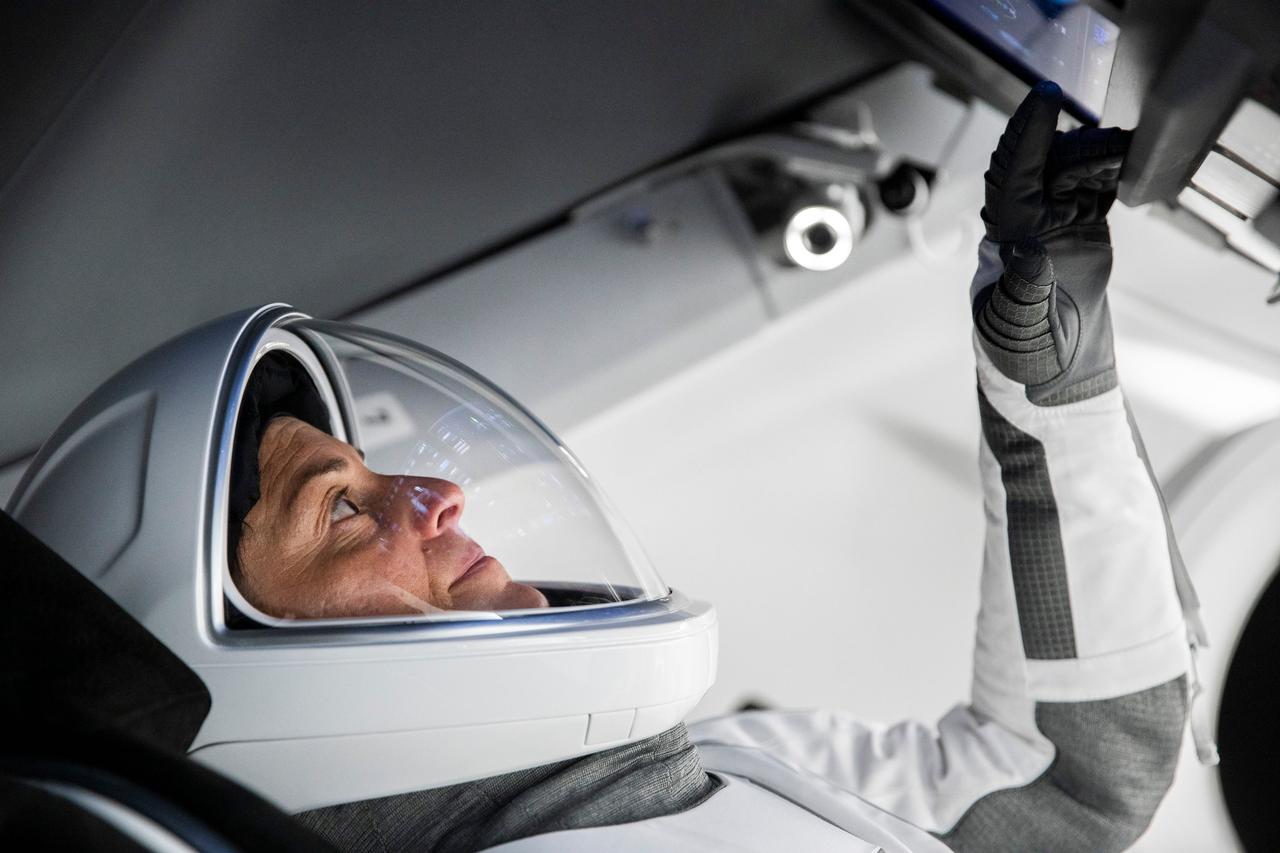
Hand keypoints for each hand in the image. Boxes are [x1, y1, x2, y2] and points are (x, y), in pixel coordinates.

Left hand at [975, 82, 1129, 403]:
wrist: (1050, 368)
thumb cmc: (1021, 350)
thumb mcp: (1018, 326)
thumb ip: (1022, 291)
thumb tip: (1026, 252)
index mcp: (1005, 236)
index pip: (1012, 173)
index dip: (1028, 133)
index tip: (1045, 99)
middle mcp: (1024, 221)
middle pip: (1043, 160)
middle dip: (1072, 143)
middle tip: (1108, 142)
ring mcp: (1053, 222)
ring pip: (1070, 167)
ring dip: (1096, 155)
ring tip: (1123, 157)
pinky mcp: (1079, 228)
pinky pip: (1092, 185)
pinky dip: (1110, 170)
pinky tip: (1126, 166)